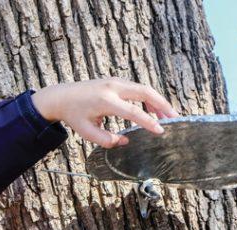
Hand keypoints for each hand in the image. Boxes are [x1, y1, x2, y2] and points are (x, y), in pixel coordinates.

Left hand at [30, 78, 179, 147]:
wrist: (62, 96)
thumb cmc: (74, 115)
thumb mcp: (86, 132)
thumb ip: (106, 140)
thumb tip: (126, 140)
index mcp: (105, 101)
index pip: (133, 112)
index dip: (149, 122)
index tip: (160, 131)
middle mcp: (113, 88)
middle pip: (145, 92)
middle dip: (162, 105)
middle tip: (174, 118)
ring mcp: (115, 81)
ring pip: (144, 89)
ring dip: (157, 101)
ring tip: (167, 116)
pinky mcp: (116, 81)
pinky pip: (137, 88)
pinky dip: (148, 98)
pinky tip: (154, 110)